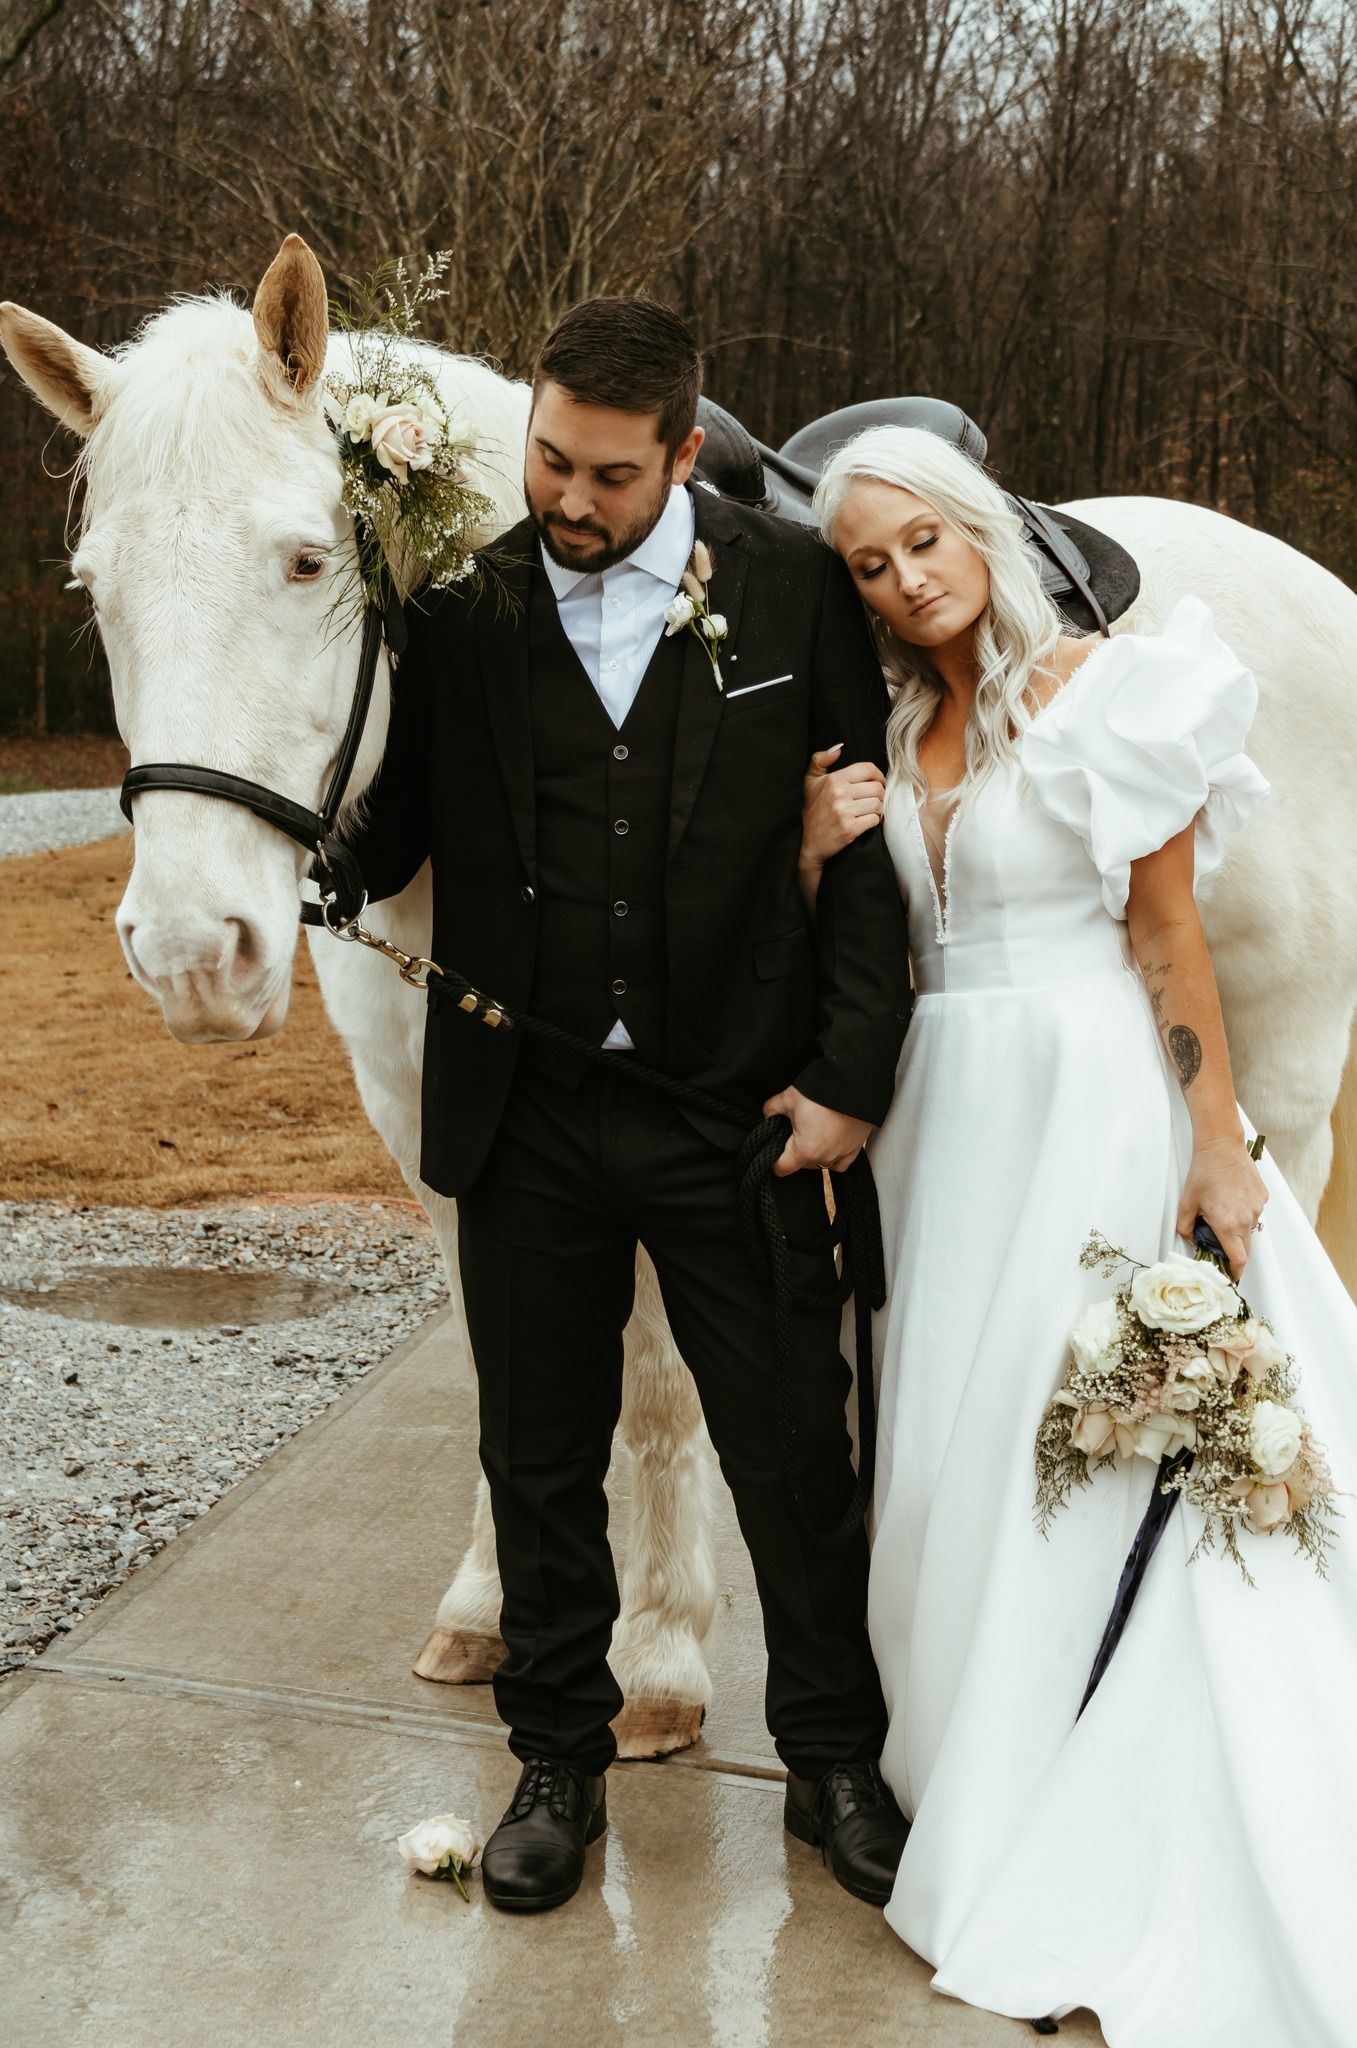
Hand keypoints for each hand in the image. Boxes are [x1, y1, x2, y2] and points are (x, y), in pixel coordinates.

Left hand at [763, 1085, 873, 1175]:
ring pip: (821, 1163)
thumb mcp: (788, 1097)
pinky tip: (830, 1142)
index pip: (781, 1168)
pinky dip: (834, 1155)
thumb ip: (772, 1109)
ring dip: (814, 1152)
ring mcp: (842, 1154)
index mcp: (804, 1150)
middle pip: (802, 1164)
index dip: (773, 1160)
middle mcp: (824, 1157)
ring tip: (813, 1131)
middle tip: (795, 1129)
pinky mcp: (855, 1148)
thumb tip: (768, 1115)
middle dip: (795, 1151)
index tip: (773, 1150)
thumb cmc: (823, 1092)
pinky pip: (841, 1161)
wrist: (855, 1084)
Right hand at [800, 745, 886, 870]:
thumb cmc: (811, 810)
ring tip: (870, 810)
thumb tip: (838, 748)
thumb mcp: (810, 781)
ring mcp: (845, 812)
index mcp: (833, 780)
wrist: (806, 842)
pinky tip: (866, 821)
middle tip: (874, 799)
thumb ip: (820, 760)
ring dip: (878, 808)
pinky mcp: (850, 829)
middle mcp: (839, 794)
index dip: (877, 775)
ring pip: (878, 804)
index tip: (877, 782)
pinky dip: (874, 821)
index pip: (868, 769)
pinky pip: (874, 820)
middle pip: (877, 787)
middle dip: (879, 794)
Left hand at [1176, 1137, 1268, 1278]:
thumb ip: (1186, 1228)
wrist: (1221, 1147)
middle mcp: (1247, 1219)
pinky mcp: (1263, 1197)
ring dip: (1238, 1228)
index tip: (1231, 1276)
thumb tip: (1192, 1240)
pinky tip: (1232, 1198)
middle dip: (1235, 1252)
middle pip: (1246, 1248)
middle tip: (1221, 1246)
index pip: (1238, 1259)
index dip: (1235, 1272)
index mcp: (1228, 1224)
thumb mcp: (1187, 1203)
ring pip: (1250, 1229)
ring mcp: (1257, 1208)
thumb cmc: (1204, 1172)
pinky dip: (1244, 1212)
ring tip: (1223, 1210)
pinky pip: (1255, 1213)